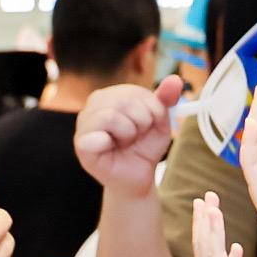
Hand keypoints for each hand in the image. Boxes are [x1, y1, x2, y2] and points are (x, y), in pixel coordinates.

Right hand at [73, 77, 189, 198]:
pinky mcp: (81, 145)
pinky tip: (113, 149)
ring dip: (128, 134)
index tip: (148, 125)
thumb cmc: (144, 147)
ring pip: (111, 115)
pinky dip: (112, 142)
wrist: (139, 177)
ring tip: (126, 142)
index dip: (151, 110)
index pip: (135, 92)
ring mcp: (84, 125)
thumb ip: (164, 98)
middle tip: (136, 137)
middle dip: (141, 123)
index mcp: (111, 96)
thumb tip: (175, 79)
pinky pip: (96, 135)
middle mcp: (93, 106)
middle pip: (124, 102)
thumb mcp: (159, 121)